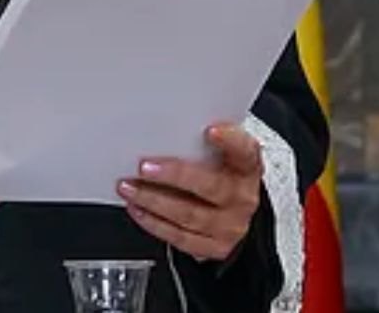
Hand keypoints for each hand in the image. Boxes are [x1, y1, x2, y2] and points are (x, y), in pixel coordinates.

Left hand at [117, 123, 261, 260]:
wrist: (232, 216)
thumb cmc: (221, 178)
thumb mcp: (222, 157)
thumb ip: (202, 146)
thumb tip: (166, 133)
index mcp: (247, 168)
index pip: (245, 151)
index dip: (230, 140)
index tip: (210, 130)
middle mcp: (242, 198)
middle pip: (211, 187)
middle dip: (174, 176)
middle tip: (145, 167)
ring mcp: (229, 225)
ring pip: (189, 214)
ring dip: (153, 201)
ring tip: (130, 188)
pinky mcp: (213, 247)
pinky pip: (180, 237)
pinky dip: (154, 223)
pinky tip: (138, 209)